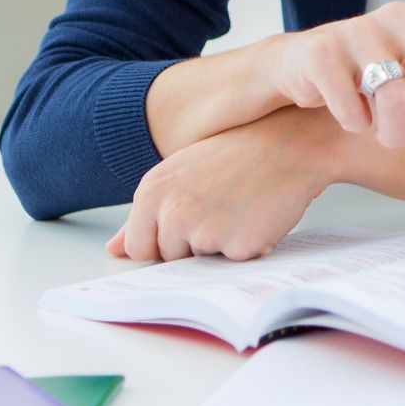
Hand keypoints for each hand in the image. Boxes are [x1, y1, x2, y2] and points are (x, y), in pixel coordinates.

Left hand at [107, 116, 336, 261]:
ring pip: (202, 261)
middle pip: (169, 258)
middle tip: (222, 206)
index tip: (189, 223)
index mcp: (152, 192)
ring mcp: (204, 231)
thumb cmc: (237, 155)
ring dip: (222, 244)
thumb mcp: (182, 174)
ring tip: (240, 206)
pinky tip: (258, 215)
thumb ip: (146, 214)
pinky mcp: (237, 246)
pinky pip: (235, 262)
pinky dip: (248, 246)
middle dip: (194, 244)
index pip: (139, 247)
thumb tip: (114, 249)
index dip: (164, 242)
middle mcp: (172, 213)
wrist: (291, 142)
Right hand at [267, 2, 404, 174]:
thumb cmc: (367, 80)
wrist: (299, 67)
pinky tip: (347, 114)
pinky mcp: (322, 51)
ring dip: (393, 133)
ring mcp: (358, 30)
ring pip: (395, 97)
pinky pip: (353, 110)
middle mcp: (398, 18)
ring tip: (381, 132)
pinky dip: (355, 125)